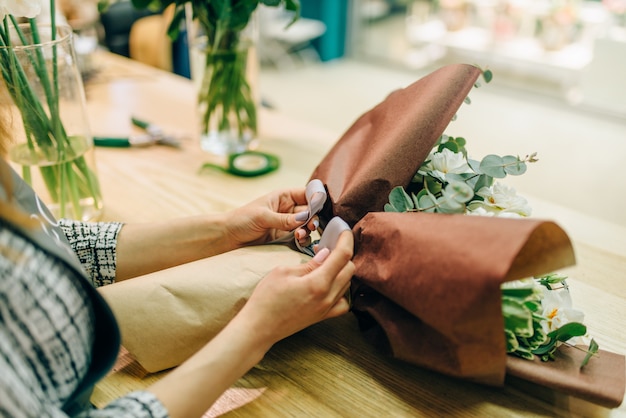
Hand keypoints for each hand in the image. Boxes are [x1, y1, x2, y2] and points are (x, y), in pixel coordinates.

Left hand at [224, 188, 317, 247]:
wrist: (228, 237)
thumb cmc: (241, 220)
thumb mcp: (263, 217)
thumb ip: (284, 219)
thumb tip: (305, 218)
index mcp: (283, 197)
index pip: (306, 193)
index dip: (315, 199)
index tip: (318, 208)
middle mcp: (288, 209)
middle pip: (310, 211)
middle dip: (312, 218)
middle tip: (310, 226)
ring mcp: (287, 224)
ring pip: (306, 225)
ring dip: (307, 230)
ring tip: (299, 235)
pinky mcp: (285, 237)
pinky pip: (300, 238)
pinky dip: (303, 240)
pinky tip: (299, 241)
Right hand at [234, 230, 354, 345]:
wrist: (259, 327)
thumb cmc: (266, 298)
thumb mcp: (283, 272)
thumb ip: (308, 263)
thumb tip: (325, 254)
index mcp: (318, 283)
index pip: (343, 255)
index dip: (346, 239)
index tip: (344, 229)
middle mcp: (328, 297)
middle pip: (350, 269)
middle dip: (344, 252)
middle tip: (331, 244)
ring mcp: (327, 309)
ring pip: (347, 284)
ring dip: (342, 269)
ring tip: (327, 261)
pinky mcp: (323, 317)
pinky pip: (343, 302)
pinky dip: (342, 290)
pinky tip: (331, 284)